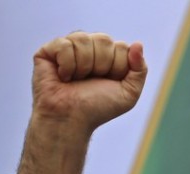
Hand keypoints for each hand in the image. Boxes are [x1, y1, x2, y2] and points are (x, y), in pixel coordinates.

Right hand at [16, 32, 146, 173]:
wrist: (71, 118)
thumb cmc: (98, 107)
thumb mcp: (129, 93)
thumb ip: (140, 70)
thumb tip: (138, 44)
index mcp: (109, 56)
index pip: (122, 47)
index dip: (118, 68)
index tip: (108, 83)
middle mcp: (89, 48)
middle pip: (104, 40)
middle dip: (101, 65)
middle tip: (91, 82)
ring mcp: (69, 47)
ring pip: (84, 39)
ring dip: (84, 66)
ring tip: (76, 79)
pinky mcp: (49, 50)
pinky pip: (64, 44)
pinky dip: (67, 65)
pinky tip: (63, 76)